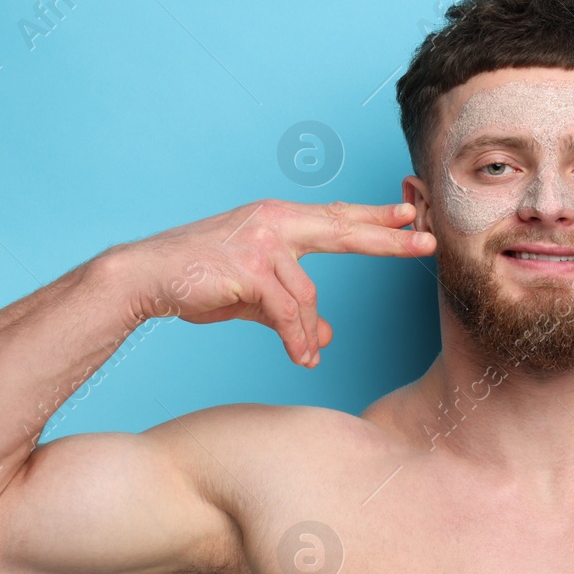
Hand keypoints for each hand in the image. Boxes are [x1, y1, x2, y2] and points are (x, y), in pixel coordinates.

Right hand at [110, 199, 434, 366]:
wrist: (145, 277)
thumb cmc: (199, 281)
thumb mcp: (255, 297)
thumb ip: (293, 311)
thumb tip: (326, 337)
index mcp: (280, 220)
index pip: (337, 217)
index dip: (375, 218)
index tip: (410, 216)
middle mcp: (276, 222)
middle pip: (344, 229)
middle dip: (388, 239)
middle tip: (428, 243)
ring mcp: (263, 242)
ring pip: (309, 295)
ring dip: (308, 333)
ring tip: (307, 357)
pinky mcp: (250, 268)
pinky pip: (288, 311)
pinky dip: (296, 337)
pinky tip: (300, 357)